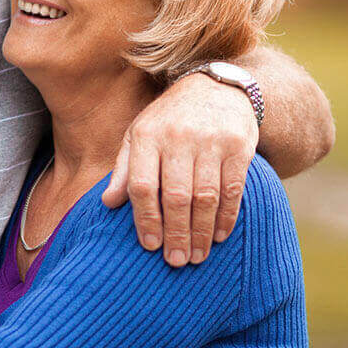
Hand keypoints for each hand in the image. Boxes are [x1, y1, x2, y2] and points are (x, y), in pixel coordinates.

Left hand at [102, 72, 256, 266]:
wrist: (218, 86)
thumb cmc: (170, 119)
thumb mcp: (140, 134)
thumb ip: (125, 169)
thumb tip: (108, 203)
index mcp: (148, 135)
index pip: (142, 184)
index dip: (145, 219)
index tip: (150, 245)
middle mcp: (179, 136)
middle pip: (176, 196)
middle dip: (176, 234)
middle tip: (176, 261)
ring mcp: (211, 140)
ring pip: (205, 197)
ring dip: (201, 232)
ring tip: (197, 256)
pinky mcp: (239, 146)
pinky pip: (232, 190)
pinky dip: (226, 218)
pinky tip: (219, 236)